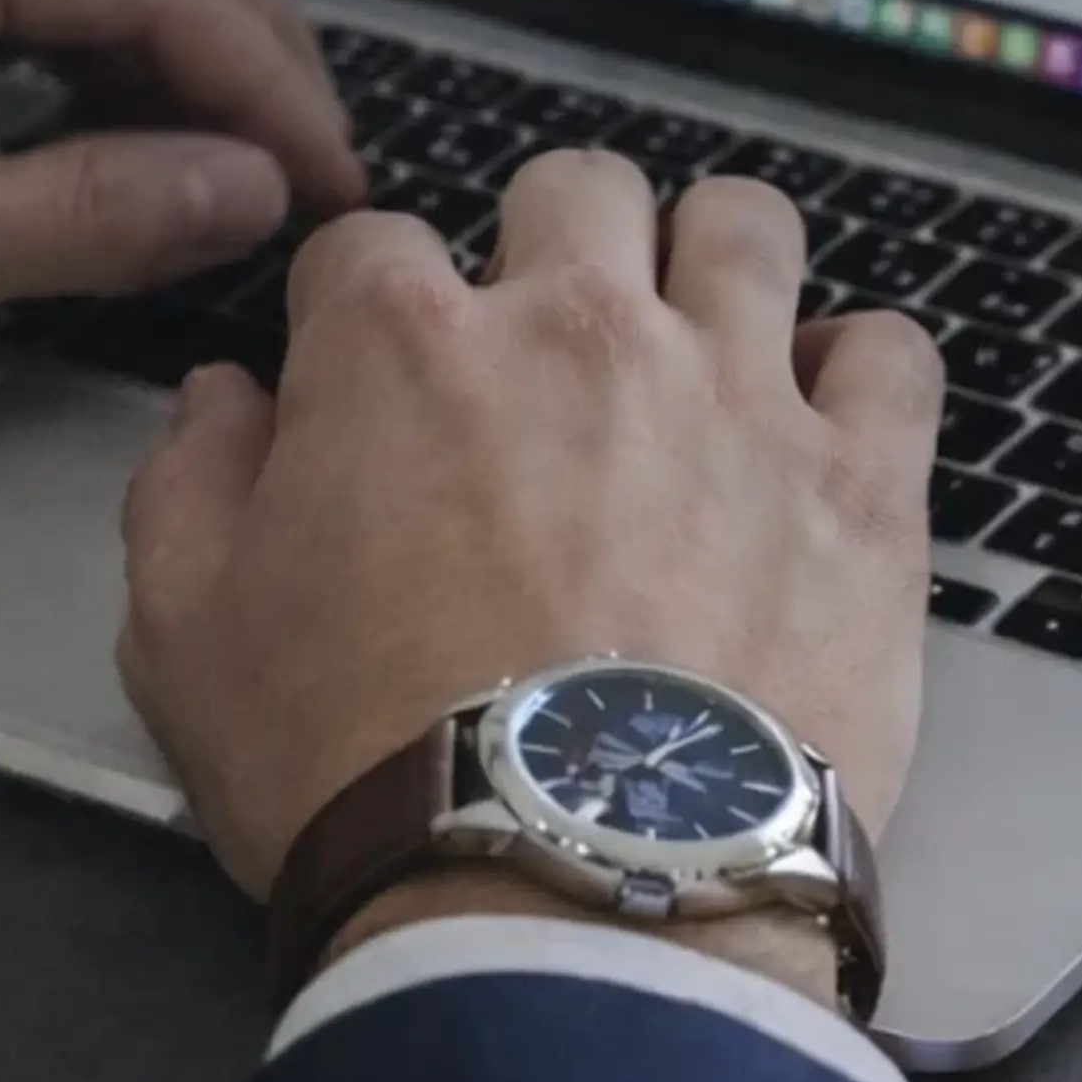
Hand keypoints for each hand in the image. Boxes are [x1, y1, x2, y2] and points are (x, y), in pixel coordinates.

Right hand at [116, 153, 942, 917]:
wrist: (569, 890)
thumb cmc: (366, 776)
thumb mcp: (187, 640)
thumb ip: (191, 487)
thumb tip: (222, 402)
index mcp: (403, 349)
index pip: (373, 244)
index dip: (368, 308)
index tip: (384, 376)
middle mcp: (580, 332)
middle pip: (578, 191)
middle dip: (558, 244)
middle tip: (558, 345)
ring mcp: (737, 395)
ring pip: (745, 227)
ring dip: (718, 265)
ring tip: (708, 342)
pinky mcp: (862, 483)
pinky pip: (894, 352)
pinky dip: (866, 368)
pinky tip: (832, 420)